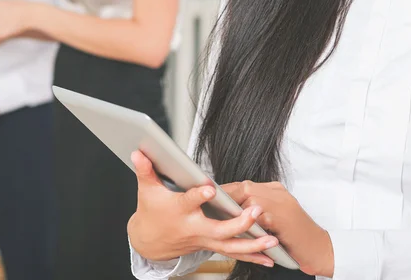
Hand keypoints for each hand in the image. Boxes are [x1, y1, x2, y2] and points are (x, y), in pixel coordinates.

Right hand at [127, 151, 278, 266]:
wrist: (150, 242)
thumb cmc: (152, 212)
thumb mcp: (147, 190)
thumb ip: (146, 170)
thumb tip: (138, 152)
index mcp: (180, 211)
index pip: (190, 202)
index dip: (199, 196)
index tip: (210, 189)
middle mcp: (195, 228)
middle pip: (219, 230)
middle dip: (239, 223)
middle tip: (255, 212)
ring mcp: (205, 240)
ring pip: (231, 246)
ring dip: (253, 245)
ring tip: (272, 240)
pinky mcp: (211, 245)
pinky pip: (234, 253)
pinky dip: (252, 256)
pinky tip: (270, 257)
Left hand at [222, 181, 333, 276]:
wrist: (320, 249)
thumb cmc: (295, 237)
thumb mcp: (276, 217)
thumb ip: (258, 208)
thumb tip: (232, 207)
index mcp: (275, 190)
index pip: (245, 184)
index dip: (228, 190)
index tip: (212, 195)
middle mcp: (278, 193)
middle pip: (246, 187)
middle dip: (227, 195)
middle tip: (211, 203)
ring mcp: (282, 203)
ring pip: (251, 197)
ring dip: (234, 206)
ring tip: (218, 214)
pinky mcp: (284, 217)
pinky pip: (260, 215)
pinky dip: (247, 219)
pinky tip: (236, 225)